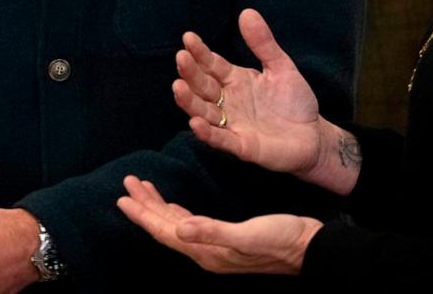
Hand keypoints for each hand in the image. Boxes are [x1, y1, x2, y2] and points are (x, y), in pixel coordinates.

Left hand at [117, 175, 319, 274]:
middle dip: (145, 205)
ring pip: (176, 224)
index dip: (142, 214)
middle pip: (165, 226)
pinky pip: (190, 223)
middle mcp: (205, 250)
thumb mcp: (247, 234)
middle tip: (128, 182)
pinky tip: (172, 206)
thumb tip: (179, 228)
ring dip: (158, 206)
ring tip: (142, 188)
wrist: (310, 248)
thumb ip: (212, 231)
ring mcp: (215, 245)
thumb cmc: (281, 239)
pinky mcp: (225, 237)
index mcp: (206, 250)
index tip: (122, 196)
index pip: (164, 231)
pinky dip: (175, 211)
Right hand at [172, 9, 323, 177]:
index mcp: (234, 80)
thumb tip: (247, 12)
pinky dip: (207, 133)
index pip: (212, 64)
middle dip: (190, 72)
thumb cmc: (295, 102)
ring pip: (204, 111)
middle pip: (203, 86)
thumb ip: (264, 43)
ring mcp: (232, 124)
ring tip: (178, 86)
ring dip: (189, 101)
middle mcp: (227, 101)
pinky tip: (195, 123)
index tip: (188, 37)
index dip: (200, 52)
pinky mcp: (242, 146)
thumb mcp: (282, 67)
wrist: (314, 136)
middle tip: (181, 57)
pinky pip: (221, 139)